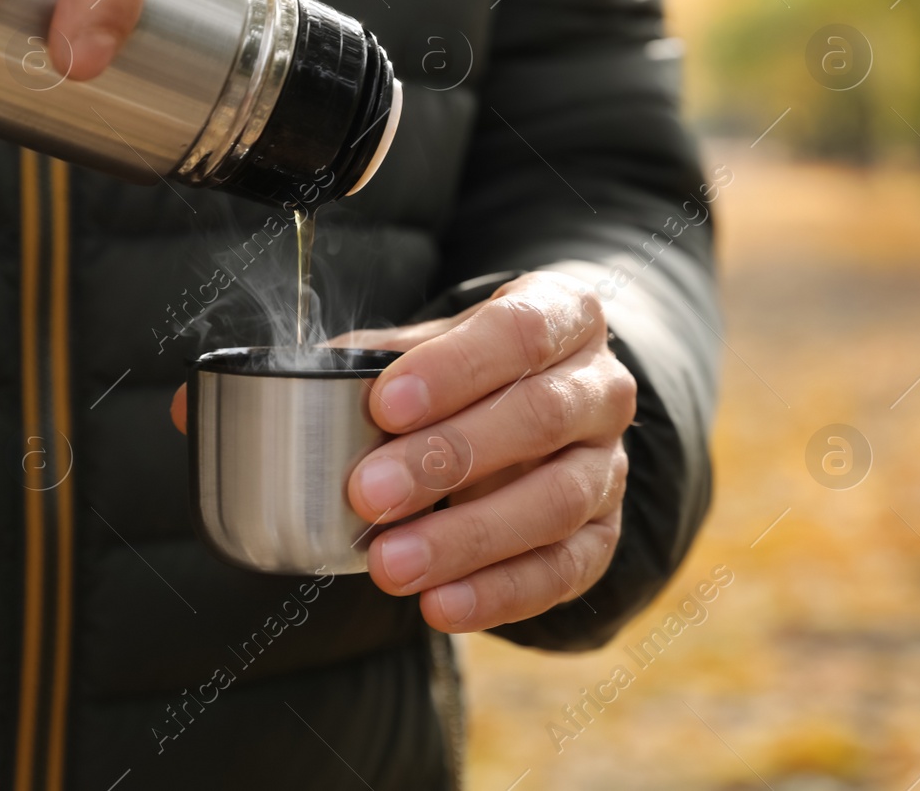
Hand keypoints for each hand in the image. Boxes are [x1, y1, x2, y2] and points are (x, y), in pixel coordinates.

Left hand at [335, 272, 635, 632]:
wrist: (534, 410)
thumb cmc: (471, 373)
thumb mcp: (434, 345)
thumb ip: (382, 360)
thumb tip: (309, 381)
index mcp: (565, 315)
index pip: (521, 332)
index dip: (456, 370)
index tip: (386, 405)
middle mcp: (603, 387)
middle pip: (542, 417)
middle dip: (449, 458)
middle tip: (369, 492)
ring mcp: (610, 464)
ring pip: (559, 501)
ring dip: (470, 538)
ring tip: (391, 564)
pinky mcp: (605, 533)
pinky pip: (565, 569)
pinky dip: (501, 593)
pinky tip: (441, 605)